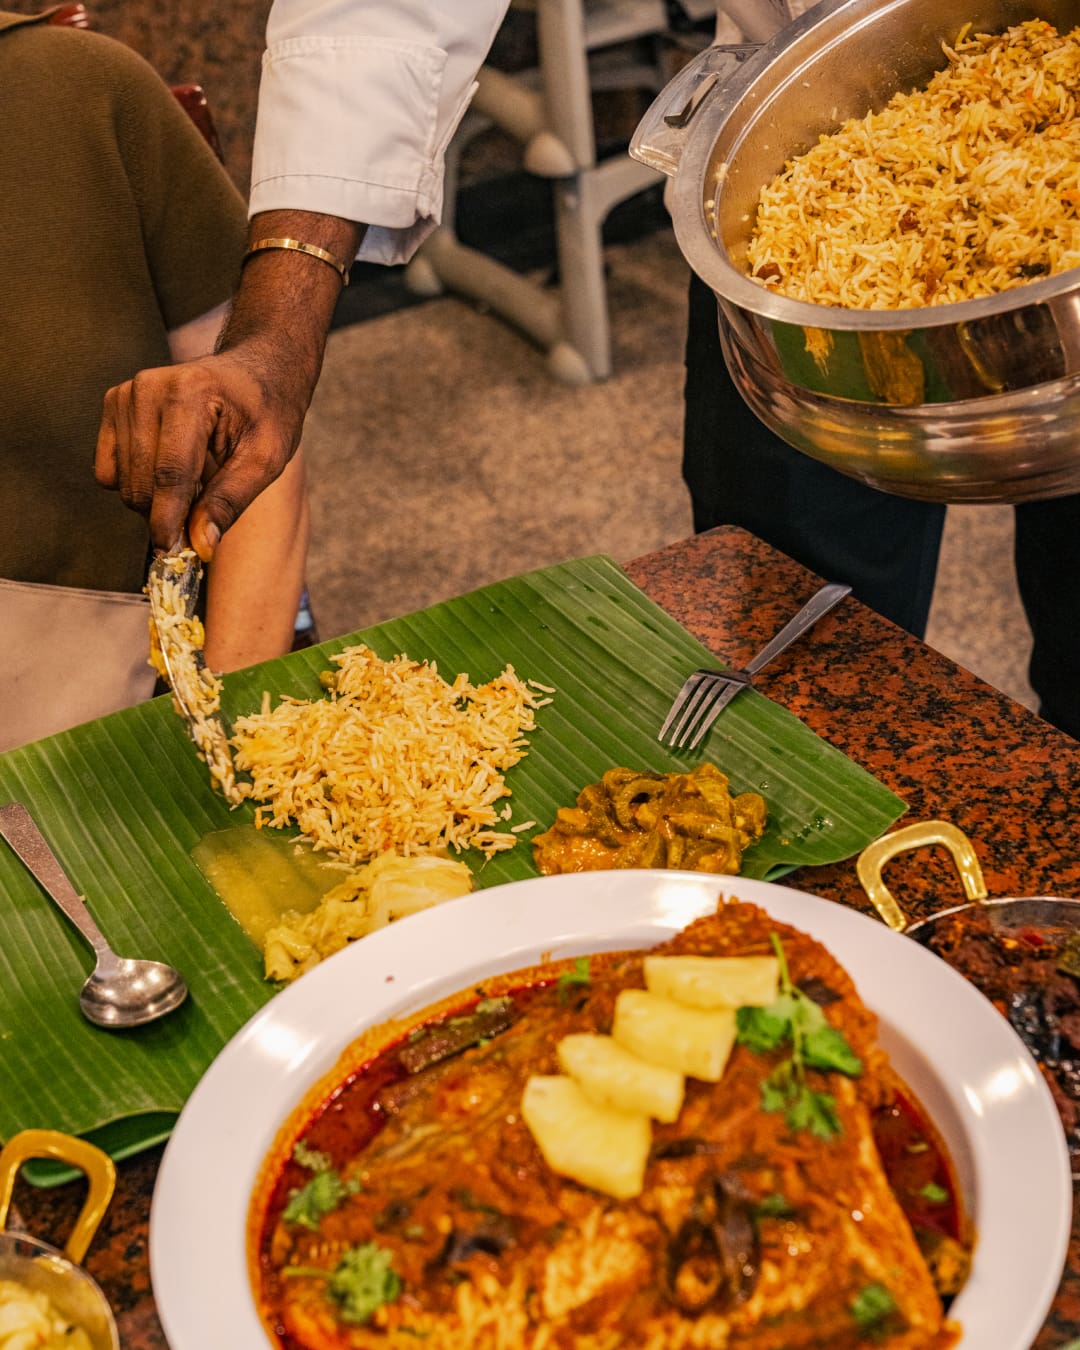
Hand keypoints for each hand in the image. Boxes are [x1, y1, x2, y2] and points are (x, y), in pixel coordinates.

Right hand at [95, 208, 363, 560]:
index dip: (169, 521)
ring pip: (123, 482)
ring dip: (155, 499)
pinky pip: (108, 471)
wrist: (256, 372)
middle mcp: (149, 387)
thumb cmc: (267, 415)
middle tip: (204, 511)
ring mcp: (126, 393)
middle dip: (169, 512)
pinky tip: (169, 468)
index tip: (173, 554)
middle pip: (143, 483)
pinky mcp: (113, 404)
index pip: (170, 473)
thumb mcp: (266, 460)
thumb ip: (231, 501)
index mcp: (191, 393)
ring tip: (195, 479)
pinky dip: (136, 482)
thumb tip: (201, 546)